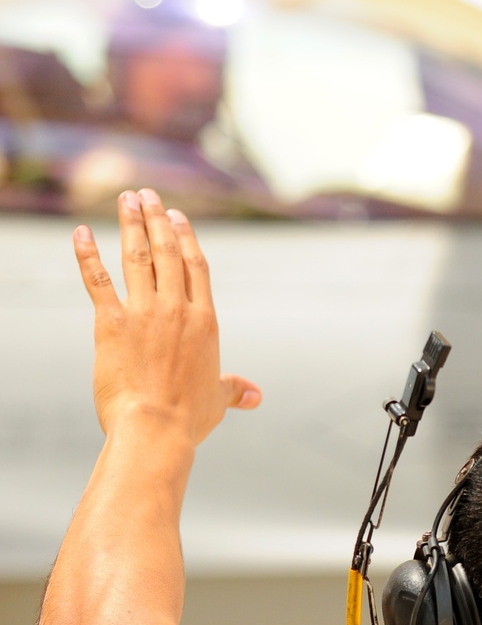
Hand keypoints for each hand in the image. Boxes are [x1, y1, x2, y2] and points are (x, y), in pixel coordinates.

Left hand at [73, 188, 260, 442]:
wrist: (156, 429)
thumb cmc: (188, 419)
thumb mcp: (217, 400)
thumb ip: (235, 389)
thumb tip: (256, 396)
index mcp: (205, 322)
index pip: (195, 267)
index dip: (185, 237)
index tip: (175, 216)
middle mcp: (177, 310)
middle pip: (167, 252)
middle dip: (156, 220)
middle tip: (146, 195)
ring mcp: (144, 314)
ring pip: (137, 258)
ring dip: (130, 225)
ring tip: (125, 199)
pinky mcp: (112, 325)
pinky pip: (97, 281)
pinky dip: (87, 255)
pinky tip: (81, 233)